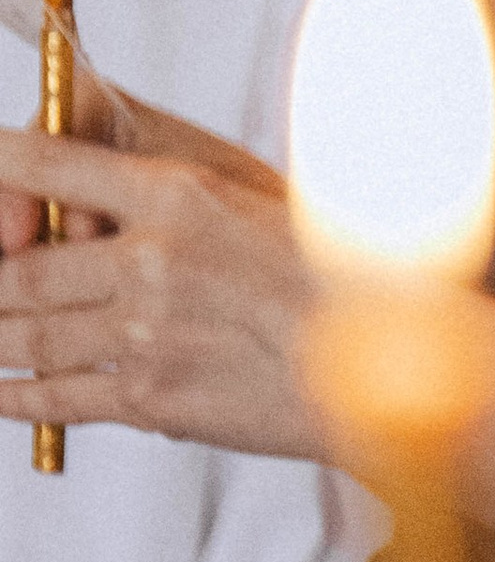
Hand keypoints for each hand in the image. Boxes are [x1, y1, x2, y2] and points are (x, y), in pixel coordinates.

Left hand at [0, 125, 324, 458]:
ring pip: (25, 335)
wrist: (391, 363)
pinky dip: (14, 396)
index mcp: (179, 193)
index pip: (46, 162)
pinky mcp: (153, 399)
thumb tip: (88, 200)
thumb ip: (174, 195)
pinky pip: (55, 398)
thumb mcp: (256, 199)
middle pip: (18, 268)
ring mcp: (146, 334)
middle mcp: (151, 258)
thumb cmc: (336, 276)